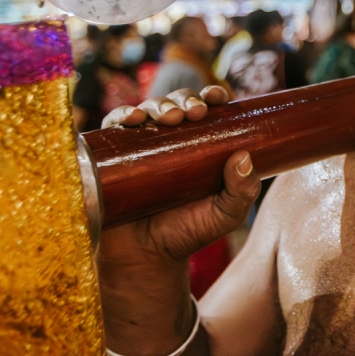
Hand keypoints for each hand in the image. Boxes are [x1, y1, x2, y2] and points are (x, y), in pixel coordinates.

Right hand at [96, 86, 261, 355]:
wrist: (145, 259)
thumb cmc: (187, 233)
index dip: (212, 96)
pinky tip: (133, 120)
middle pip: (177, 103)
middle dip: (186, 100)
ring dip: (159, 104)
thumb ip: (241, 192)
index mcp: (199, 144)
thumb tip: (244, 157)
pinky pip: (113, 128)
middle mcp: (168, 139)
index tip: (218, 97)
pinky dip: (122, 116)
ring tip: (169, 117)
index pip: (207, 109)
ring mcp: (138, 146)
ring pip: (148, 109)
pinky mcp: (110, 156)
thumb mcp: (225, 214)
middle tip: (195, 113)